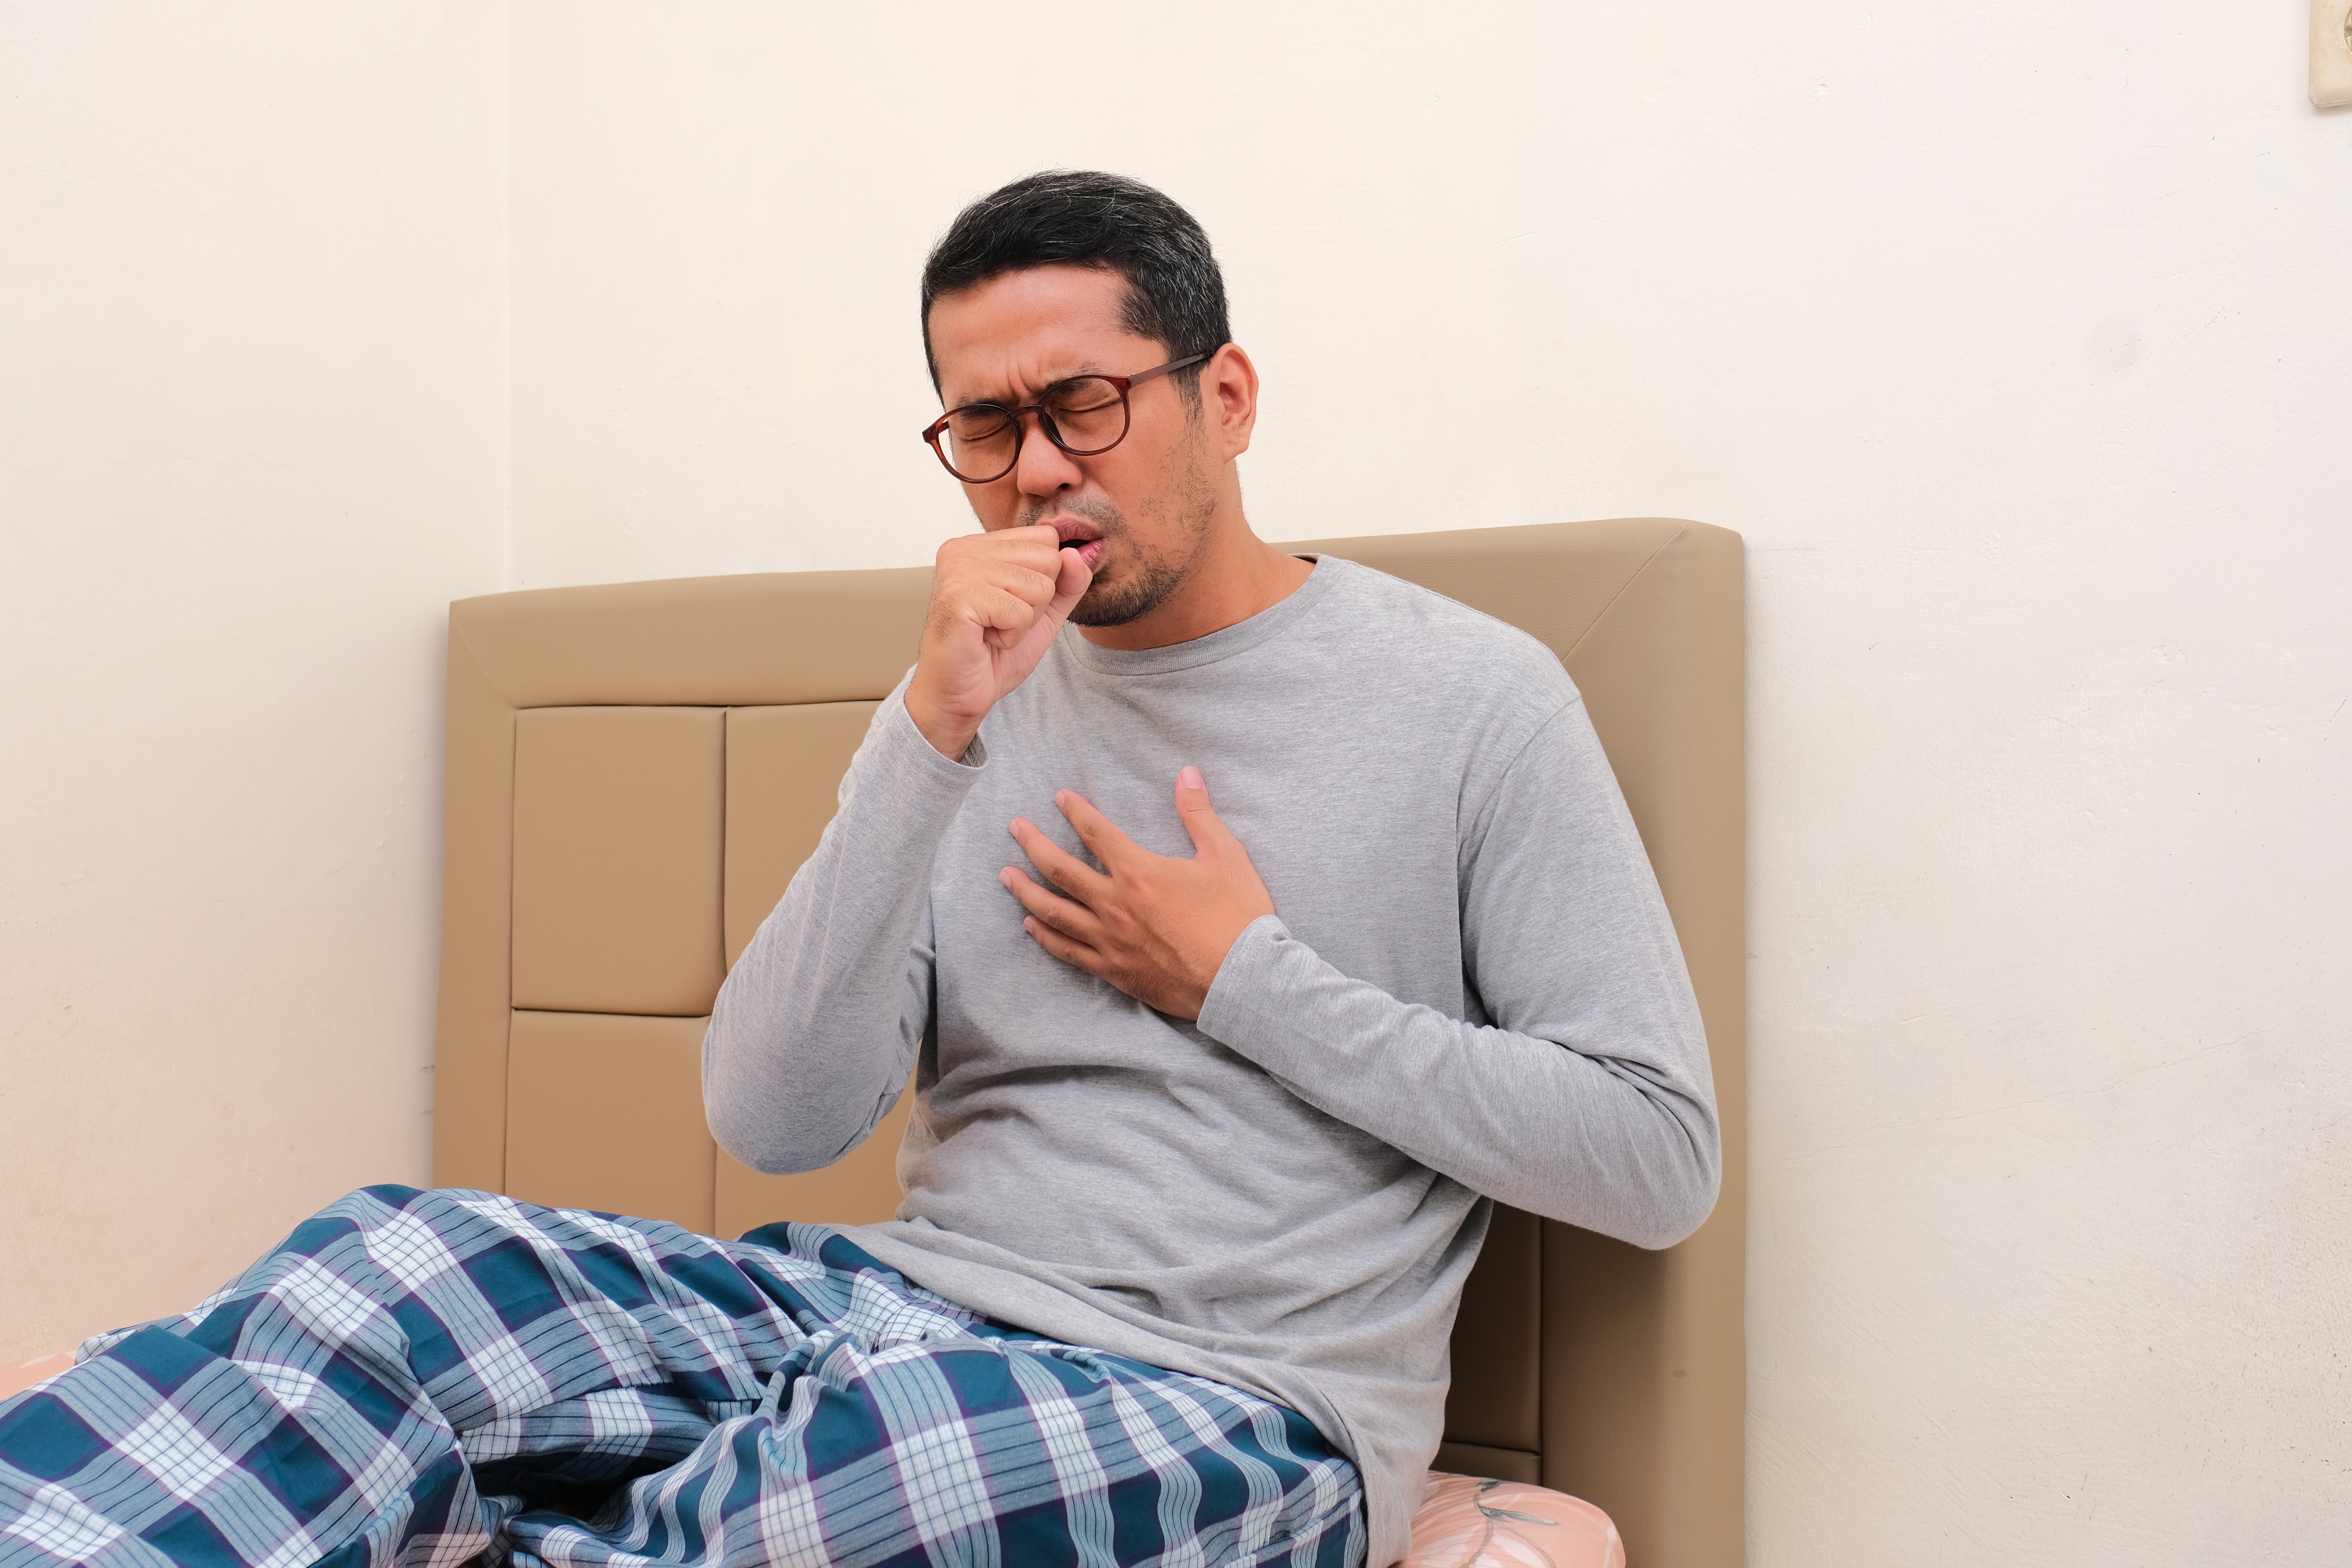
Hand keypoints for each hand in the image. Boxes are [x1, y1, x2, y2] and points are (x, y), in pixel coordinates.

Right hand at [906, 525, 1090, 757]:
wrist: (958, 694)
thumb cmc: (992, 653)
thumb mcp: (1044, 613)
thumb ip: (1067, 582)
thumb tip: (1079, 552)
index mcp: (980, 545)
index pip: (1046, 539)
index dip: (1043, 581)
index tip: (1009, 606)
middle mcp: (964, 549)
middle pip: (1048, 559)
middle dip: (1037, 602)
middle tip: (1000, 621)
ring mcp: (958, 569)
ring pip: (1039, 586)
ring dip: (1024, 621)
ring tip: (992, 629)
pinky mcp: (958, 596)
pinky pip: (1021, 612)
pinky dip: (1012, 636)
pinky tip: (986, 639)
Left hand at [1000, 767, 1274, 1019]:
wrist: (1241, 980)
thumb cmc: (1237, 916)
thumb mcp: (1226, 856)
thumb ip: (1199, 814)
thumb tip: (1187, 774)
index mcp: (1139, 872)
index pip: (1097, 833)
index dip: (1076, 811)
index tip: (1060, 797)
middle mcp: (1115, 905)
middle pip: (1061, 869)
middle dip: (1033, 844)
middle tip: (1014, 829)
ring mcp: (1110, 940)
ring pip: (1054, 912)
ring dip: (1025, 890)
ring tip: (1005, 876)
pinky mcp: (1114, 970)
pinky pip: (1068, 952)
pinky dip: (1045, 937)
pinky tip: (1030, 926)